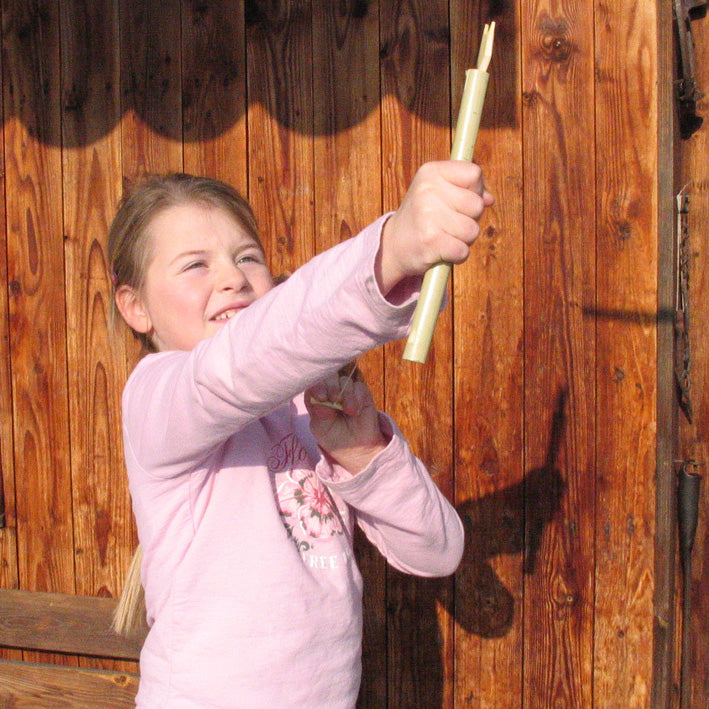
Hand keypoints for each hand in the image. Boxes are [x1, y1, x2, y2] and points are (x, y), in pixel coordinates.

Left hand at [305, 367, 387, 473]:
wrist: (355, 448)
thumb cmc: (334, 437)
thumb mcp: (320, 428)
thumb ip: (318, 413)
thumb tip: (321, 400)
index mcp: (316, 397)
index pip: (313, 384)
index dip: (316, 386)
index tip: (321, 397)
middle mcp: (330, 390)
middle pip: (328, 377)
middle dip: (330, 386)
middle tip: (333, 400)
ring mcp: (346, 391)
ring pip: (344, 380)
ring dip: (345, 393)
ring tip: (348, 411)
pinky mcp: (361, 393)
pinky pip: (359, 387)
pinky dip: (357, 397)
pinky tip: (355, 411)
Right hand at [376, 160, 493, 294]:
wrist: (394, 244)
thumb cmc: (423, 217)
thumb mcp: (438, 192)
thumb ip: (467, 190)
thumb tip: (489, 199)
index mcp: (431, 172)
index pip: (474, 173)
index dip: (475, 190)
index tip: (459, 200)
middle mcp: (427, 190)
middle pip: (477, 205)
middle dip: (470, 218)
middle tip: (449, 223)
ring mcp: (428, 216)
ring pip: (473, 230)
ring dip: (464, 239)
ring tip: (445, 236)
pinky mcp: (430, 241)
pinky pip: (463, 250)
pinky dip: (457, 255)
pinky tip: (443, 250)